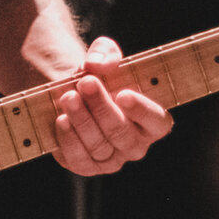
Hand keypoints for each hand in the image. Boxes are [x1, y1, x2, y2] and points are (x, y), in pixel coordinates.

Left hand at [52, 35, 171, 175]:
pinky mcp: (86, 166)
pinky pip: (79, 159)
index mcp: (152, 121)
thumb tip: (97, 63)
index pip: (157, 121)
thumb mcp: (103, 56)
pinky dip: (69, 139)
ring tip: (68, 97)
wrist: (71, 92)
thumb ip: (105, 53)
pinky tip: (62, 120)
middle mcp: (135, 144)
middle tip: (85, 83)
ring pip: (99, 145)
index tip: (123, 94)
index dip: (142, 110)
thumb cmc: (98, 76)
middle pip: (121, 132)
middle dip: (102, 107)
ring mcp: (112, 159)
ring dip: (82, 120)